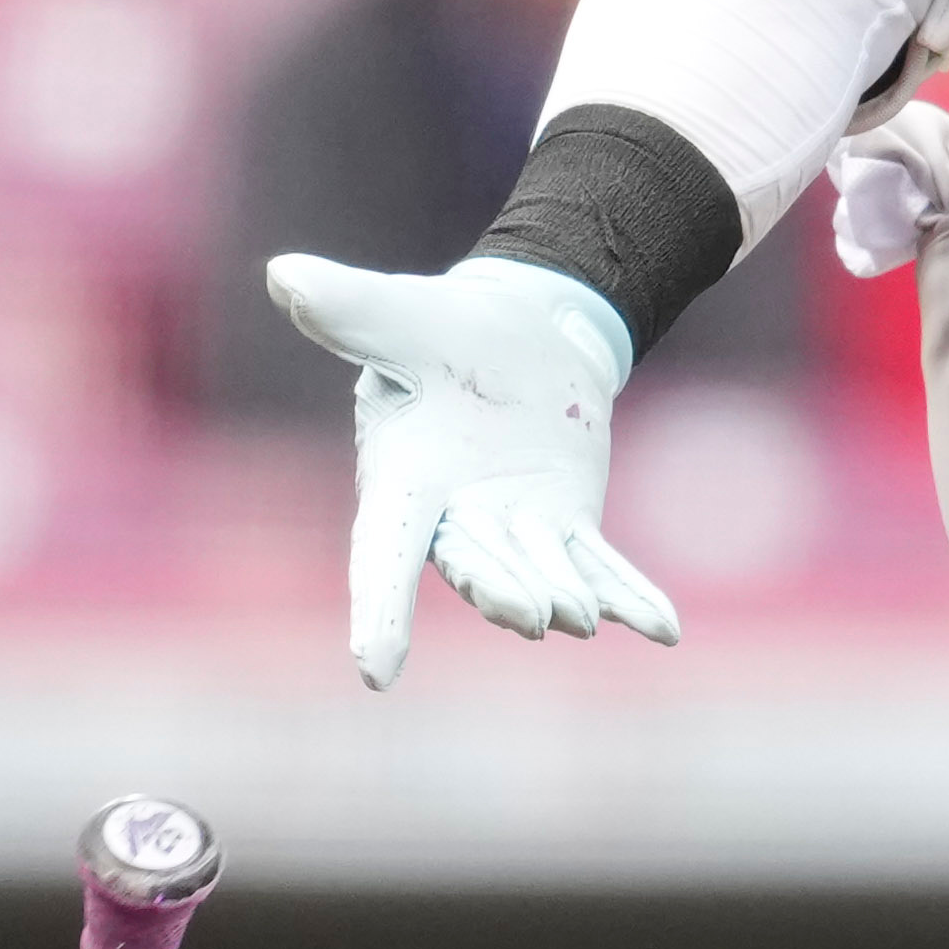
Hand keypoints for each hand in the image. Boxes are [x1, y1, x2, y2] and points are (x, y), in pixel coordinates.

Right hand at [268, 252, 677, 689]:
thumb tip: (283, 276)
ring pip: (539, 573)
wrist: (512, 332)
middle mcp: (453, 520)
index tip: (376, 672)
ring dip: (565, 595)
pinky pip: (601, 567)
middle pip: (475, 567)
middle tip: (533, 616)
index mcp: (401, 479)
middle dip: (500, 592)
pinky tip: (665, 630)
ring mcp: (514, 530)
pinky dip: (630, 596)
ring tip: (586, 616)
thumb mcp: (399, 314)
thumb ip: (348, 309)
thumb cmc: (440, 326)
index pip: (380, 552)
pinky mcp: (567, 525)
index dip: (379, 610)